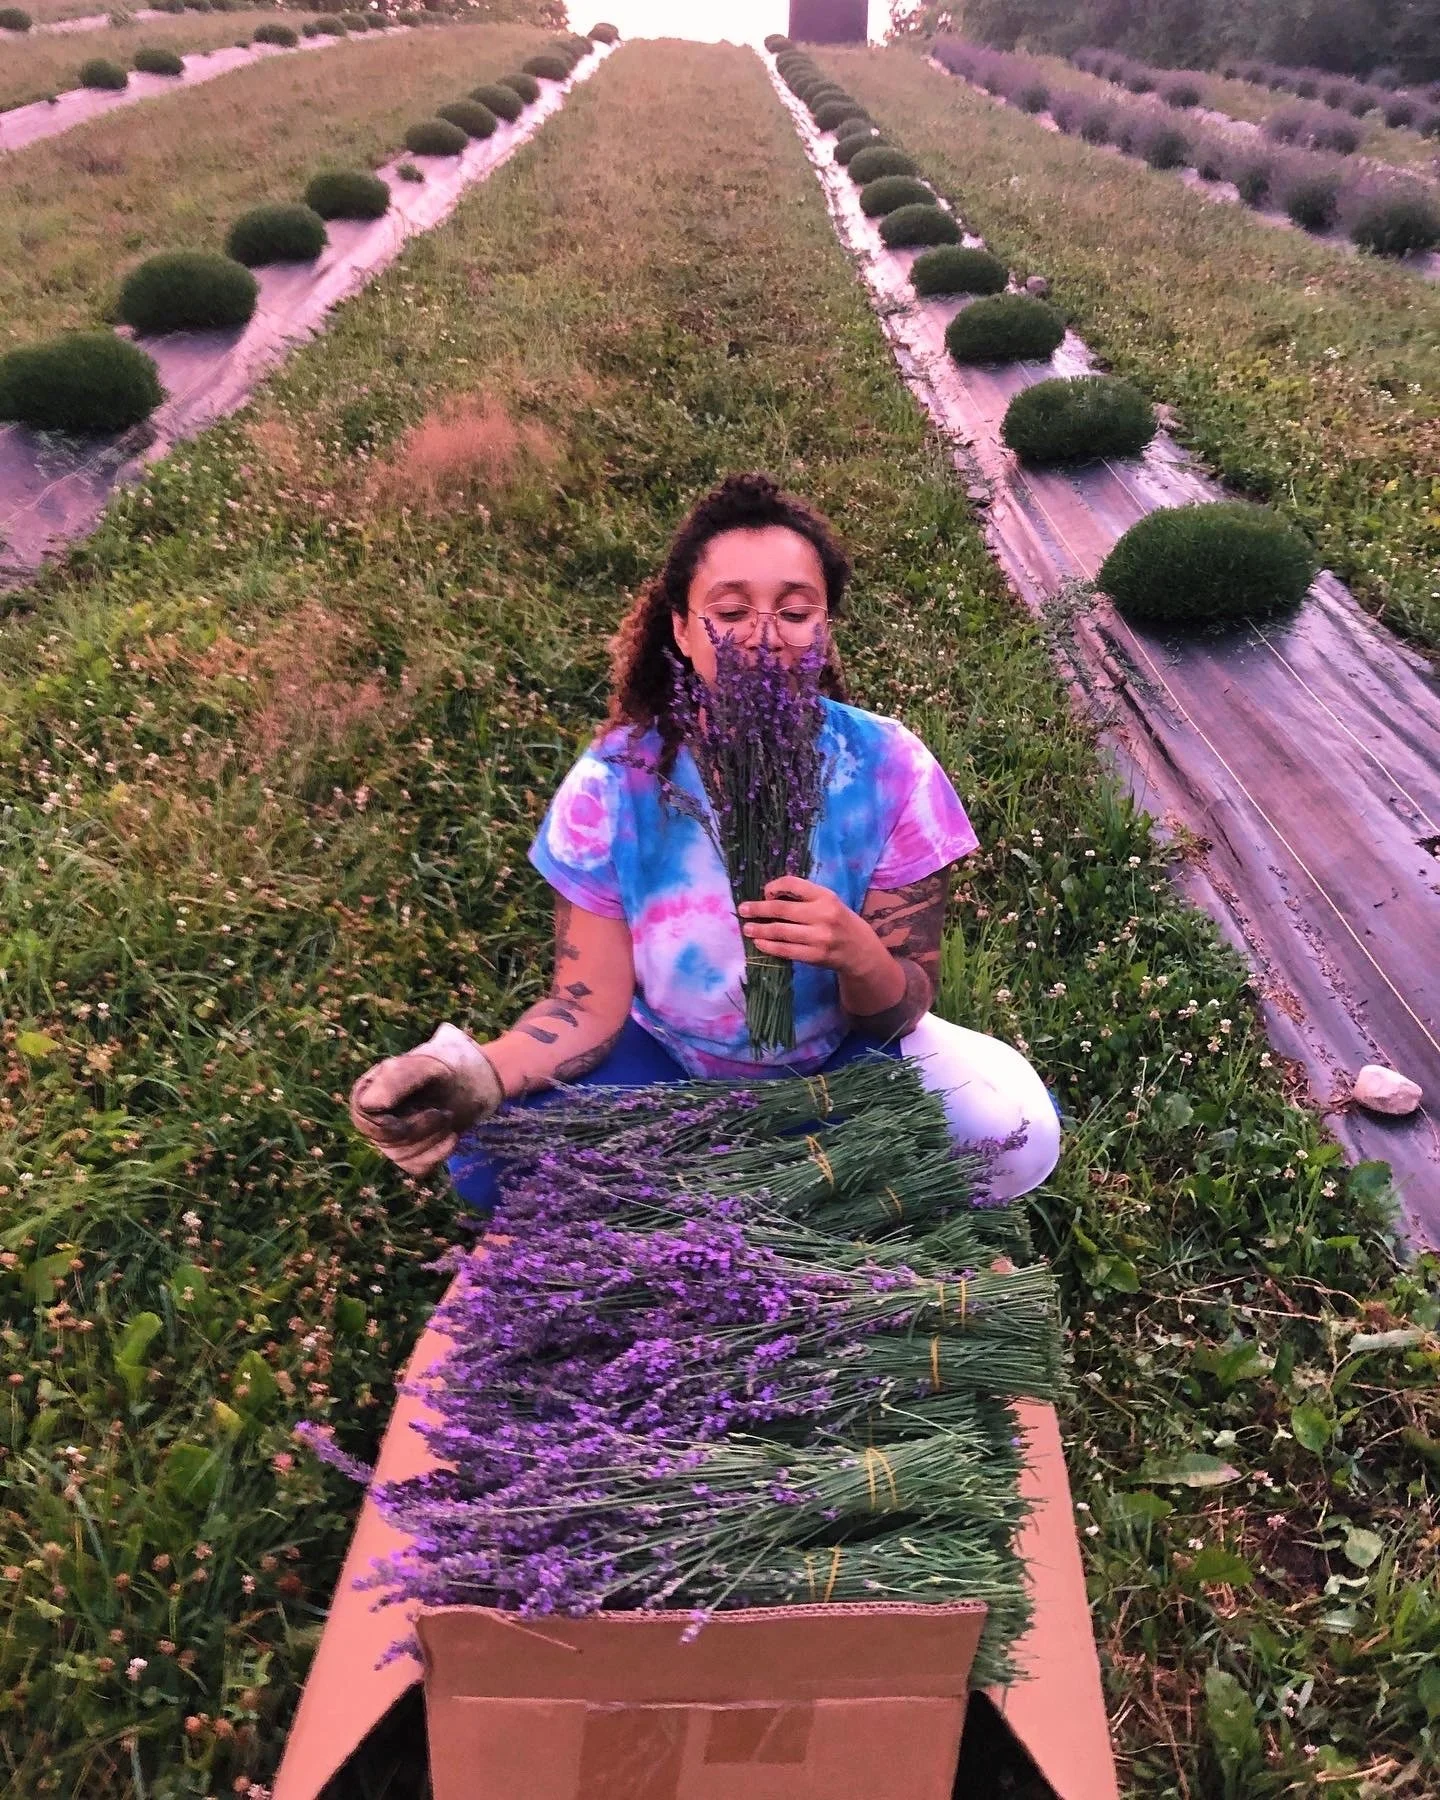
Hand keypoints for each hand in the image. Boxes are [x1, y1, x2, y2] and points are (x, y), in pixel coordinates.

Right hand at [349, 1023, 502, 1174]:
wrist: (481, 1079)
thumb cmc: (453, 1064)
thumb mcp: (430, 1064)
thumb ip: (398, 1077)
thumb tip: (368, 1104)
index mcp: (371, 1087)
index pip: (364, 1114)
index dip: (392, 1120)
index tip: (430, 1109)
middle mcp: (375, 1115)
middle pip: (384, 1139)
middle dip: (421, 1129)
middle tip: (446, 1112)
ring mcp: (390, 1137)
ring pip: (401, 1155)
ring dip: (433, 1139)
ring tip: (449, 1117)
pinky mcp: (409, 1154)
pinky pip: (415, 1167)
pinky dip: (437, 1154)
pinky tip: (452, 1137)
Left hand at [738, 877, 878, 977]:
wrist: (860, 950)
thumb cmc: (838, 921)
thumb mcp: (828, 902)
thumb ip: (804, 897)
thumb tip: (768, 896)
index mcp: (825, 896)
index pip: (793, 883)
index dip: (774, 886)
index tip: (764, 893)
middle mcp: (823, 914)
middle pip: (782, 909)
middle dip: (758, 909)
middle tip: (743, 910)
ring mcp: (819, 937)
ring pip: (780, 931)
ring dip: (760, 930)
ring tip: (747, 929)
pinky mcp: (815, 956)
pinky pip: (786, 950)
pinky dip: (769, 946)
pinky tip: (760, 943)